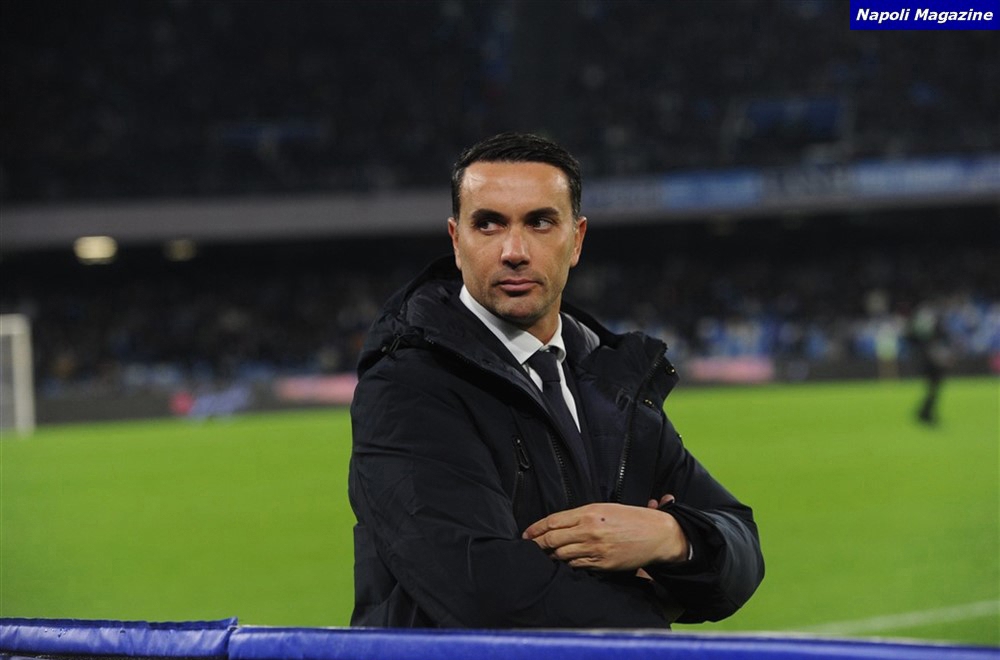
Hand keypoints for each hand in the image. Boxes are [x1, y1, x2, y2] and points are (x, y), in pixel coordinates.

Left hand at [522, 502, 689, 570]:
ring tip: (542, 557)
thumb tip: (560, 524)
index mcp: (588, 512)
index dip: (536, 528)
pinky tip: (562, 564)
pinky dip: (567, 565)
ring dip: (550, 556)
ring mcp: (595, 548)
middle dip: (537, 544)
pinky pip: (577, 566)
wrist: (657, 534)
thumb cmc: (632, 518)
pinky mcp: (602, 564)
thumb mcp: (605, 508)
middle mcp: (589, 530)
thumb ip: (582, 516)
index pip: (553, 521)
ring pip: (562, 554)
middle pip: (553, 539)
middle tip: (528, 547)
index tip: (527, 533)